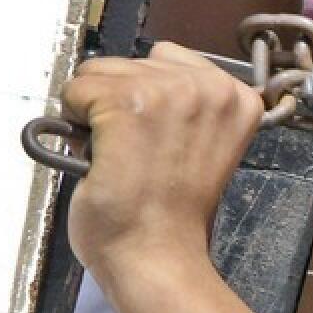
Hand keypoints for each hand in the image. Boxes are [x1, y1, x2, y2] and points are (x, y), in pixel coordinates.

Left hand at [61, 41, 262, 277]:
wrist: (157, 252)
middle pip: (132, 62)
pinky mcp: (127, 102)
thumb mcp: (205, 142)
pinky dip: (75, 125)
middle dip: (122, 101)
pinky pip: (75, 92)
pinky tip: (102, 155)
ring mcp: (170, 90)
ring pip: (98, 72)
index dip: (152, 97)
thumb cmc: (175, 211)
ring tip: (121, 153)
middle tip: (138, 151)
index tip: (161, 137)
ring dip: (96, 111)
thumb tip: (133, 83)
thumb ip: (190, 108)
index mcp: (238, 96)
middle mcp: (211, 85)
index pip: (169, 60)